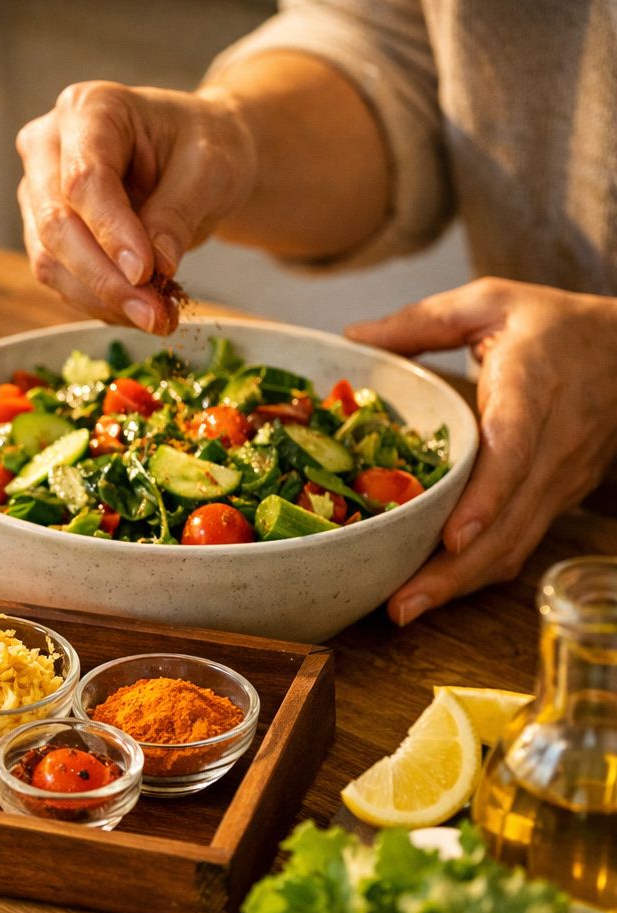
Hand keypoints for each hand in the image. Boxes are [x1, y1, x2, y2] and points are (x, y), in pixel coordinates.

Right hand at [15, 81, 255, 332]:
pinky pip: (60, 279)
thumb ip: (178, 211)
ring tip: (157, 318)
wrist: (196, 156)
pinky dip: (100, 303)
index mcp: (89, 109)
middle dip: (104, 279)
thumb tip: (153, 268)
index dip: (111, 231)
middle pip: (57, 224)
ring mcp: (38, 191)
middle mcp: (47, 146)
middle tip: (153, 316)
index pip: (84, 178)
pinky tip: (140, 311)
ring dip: (102, 299)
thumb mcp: (211, 166)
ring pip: (50, 260)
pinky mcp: (42, 232)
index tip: (146, 274)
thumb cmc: (204, 145)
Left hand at [346, 278, 616, 624]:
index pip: (516, 450)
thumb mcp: (490, 301)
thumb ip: (422, 320)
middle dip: (455, 570)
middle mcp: (554, 444)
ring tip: (405, 610)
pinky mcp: (560, 496)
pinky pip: (521, 541)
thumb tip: (352, 338)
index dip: (487, 498)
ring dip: (462, 584)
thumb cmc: (552, 324)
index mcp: (535, 387)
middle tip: (399, 605)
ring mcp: (562, 477)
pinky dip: (480, 572)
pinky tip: (436, 591)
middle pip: (510, 519)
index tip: (453, 538)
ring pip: (517, 542)